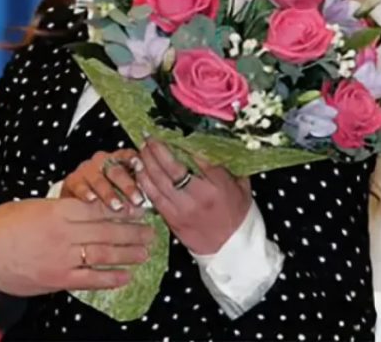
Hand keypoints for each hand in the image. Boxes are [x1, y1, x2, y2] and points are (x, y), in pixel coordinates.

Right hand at [0, 197, 154, 296]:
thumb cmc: (0, 227)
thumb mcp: (29, 206)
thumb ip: (56, 208)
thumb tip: (78, 209)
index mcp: (57, 211)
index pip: (97, 209)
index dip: (121, 210)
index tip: (136, 210)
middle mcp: (64, 233)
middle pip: (106, 230)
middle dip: (132, 231)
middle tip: (150, 231)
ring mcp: (62, 258)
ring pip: (103, 253)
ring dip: (127, 253)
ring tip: (144, 251)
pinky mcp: (58, 279)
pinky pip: (90, 279)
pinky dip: (109, 277)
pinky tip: (125, 275)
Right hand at [61, 149, 145, 210]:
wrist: (77, 200)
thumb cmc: (106, 195)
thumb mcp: (122, 191)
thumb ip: (134, 193)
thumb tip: (151, 205)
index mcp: (118, 160)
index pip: (128, 156)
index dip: (136, 162)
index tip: (142, 170)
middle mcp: (102, 161)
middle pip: (115, 169)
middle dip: (127, 185)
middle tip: (138, 200)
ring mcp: (86, 169)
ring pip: (98, 178)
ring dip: (108, 192)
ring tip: (117, 206)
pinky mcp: (72, 180)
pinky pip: (79, 184)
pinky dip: (85, 192)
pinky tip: (92, 200)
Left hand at [134, 138, 250, 255]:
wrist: (231, 250)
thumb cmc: (237, 215)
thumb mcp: (242, 187)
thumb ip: (229, 166)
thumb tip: (215, 143)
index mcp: (220, 185)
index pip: (198, 157)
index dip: (181, 142)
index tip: (172, 130)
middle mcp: (200, 195)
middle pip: (173, 167)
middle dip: (158, 149)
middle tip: (149, 135)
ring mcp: (184, 208)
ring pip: (159, 181)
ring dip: (147, 162)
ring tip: (141, 147)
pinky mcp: (172, 219)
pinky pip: (153, 197)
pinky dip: (144, 181)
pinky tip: (138, 169)